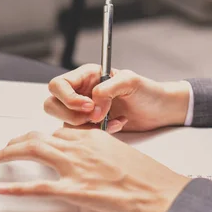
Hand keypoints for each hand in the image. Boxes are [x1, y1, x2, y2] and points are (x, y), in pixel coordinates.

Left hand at [0, 128, 190, 211]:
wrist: (163, 193)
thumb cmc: (149, 178)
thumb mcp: (122, 154)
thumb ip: (100, 153)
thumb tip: (88, 161)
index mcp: (94, 137)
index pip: (57, 132)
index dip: (39, 136)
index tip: (31, 141)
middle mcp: (81, 147)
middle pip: (39, 137)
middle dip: (18, 141)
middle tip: (7, 148)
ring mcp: (76, 167)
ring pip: (33, 151)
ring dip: (10, 152)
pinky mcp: (75, 190)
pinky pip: (37, 187)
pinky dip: (15, 187)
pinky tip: (1, 187)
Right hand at [45, 64, 190, 133]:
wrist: (159, 110)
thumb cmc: (147, 90)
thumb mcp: (130, 81)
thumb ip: (107, 89)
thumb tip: (93, 106)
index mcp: (85, 76)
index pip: (58, 85)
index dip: (68, 98)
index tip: (89, 106)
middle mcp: (80, 93)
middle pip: (52, 105)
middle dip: (70, 115)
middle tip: (94, 117)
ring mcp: (83, 112)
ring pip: (64, 123)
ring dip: (84, 127)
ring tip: (108, 121)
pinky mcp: (90, 127)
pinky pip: (80, 135)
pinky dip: (96, 134)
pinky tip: (116, 126)